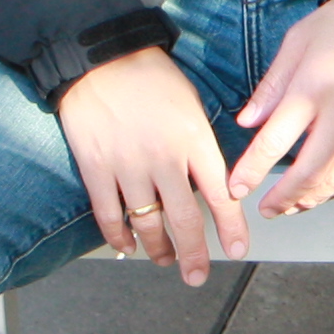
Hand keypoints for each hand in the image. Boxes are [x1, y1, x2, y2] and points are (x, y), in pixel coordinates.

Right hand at [55, 45, 242, 283]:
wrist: (100, 58)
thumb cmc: (151, 77)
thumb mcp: (191, 105)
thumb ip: (201, 146)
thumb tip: (214, 183)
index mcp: (194, 140)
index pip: (221, 195)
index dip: (230, 229)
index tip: (237, 250)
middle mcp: (165, 159)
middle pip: (184, 220)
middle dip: (194, 254)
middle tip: (198, 275)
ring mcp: (128, 166)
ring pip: (148, 223)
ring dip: (158, 248)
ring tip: (165, 259)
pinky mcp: (96, 168)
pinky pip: (109, 214)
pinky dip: (119, 236)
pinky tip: (127, 245)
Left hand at [228, 0, 333, 221]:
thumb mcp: (295, 43)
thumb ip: (270, 87)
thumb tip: (246, 123)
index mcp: (312, 89)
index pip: (275, 142)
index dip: (252, 170)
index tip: (236, 187)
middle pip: (309, 172)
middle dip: (283, 198)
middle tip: (264, 209)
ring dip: (310, 199)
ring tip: (289, 207)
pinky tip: (320, 192)